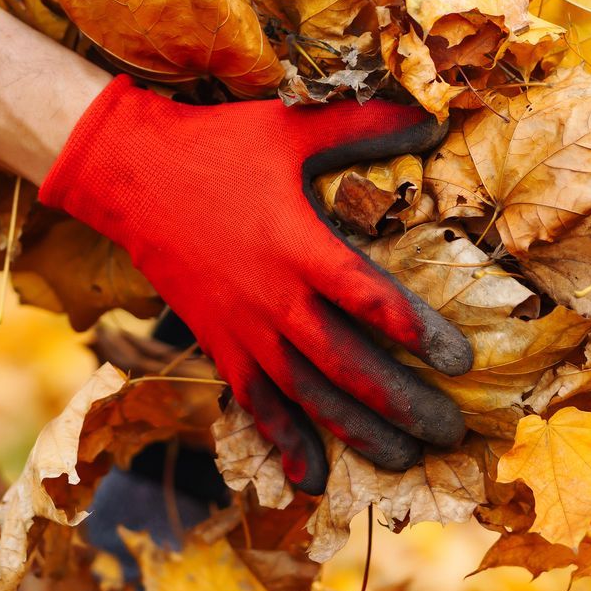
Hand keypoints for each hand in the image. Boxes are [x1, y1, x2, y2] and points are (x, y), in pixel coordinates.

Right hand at [39, 75, 471, 492]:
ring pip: (307, 394)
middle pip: (346, 365)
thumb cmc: (217, 146)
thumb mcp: (291, 126)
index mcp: (298, 245)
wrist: (129, 176)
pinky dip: (284, 440)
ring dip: (356, 431)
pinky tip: (313, 475)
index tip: (460, 359)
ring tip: (403, 458)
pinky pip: (255, 402)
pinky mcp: (217, 344)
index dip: (418, 331)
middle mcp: (273, 298)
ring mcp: (242, 328)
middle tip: (449, 431)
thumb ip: (363, 124)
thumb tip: (433, 114)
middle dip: (401, 403)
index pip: (369, 300)